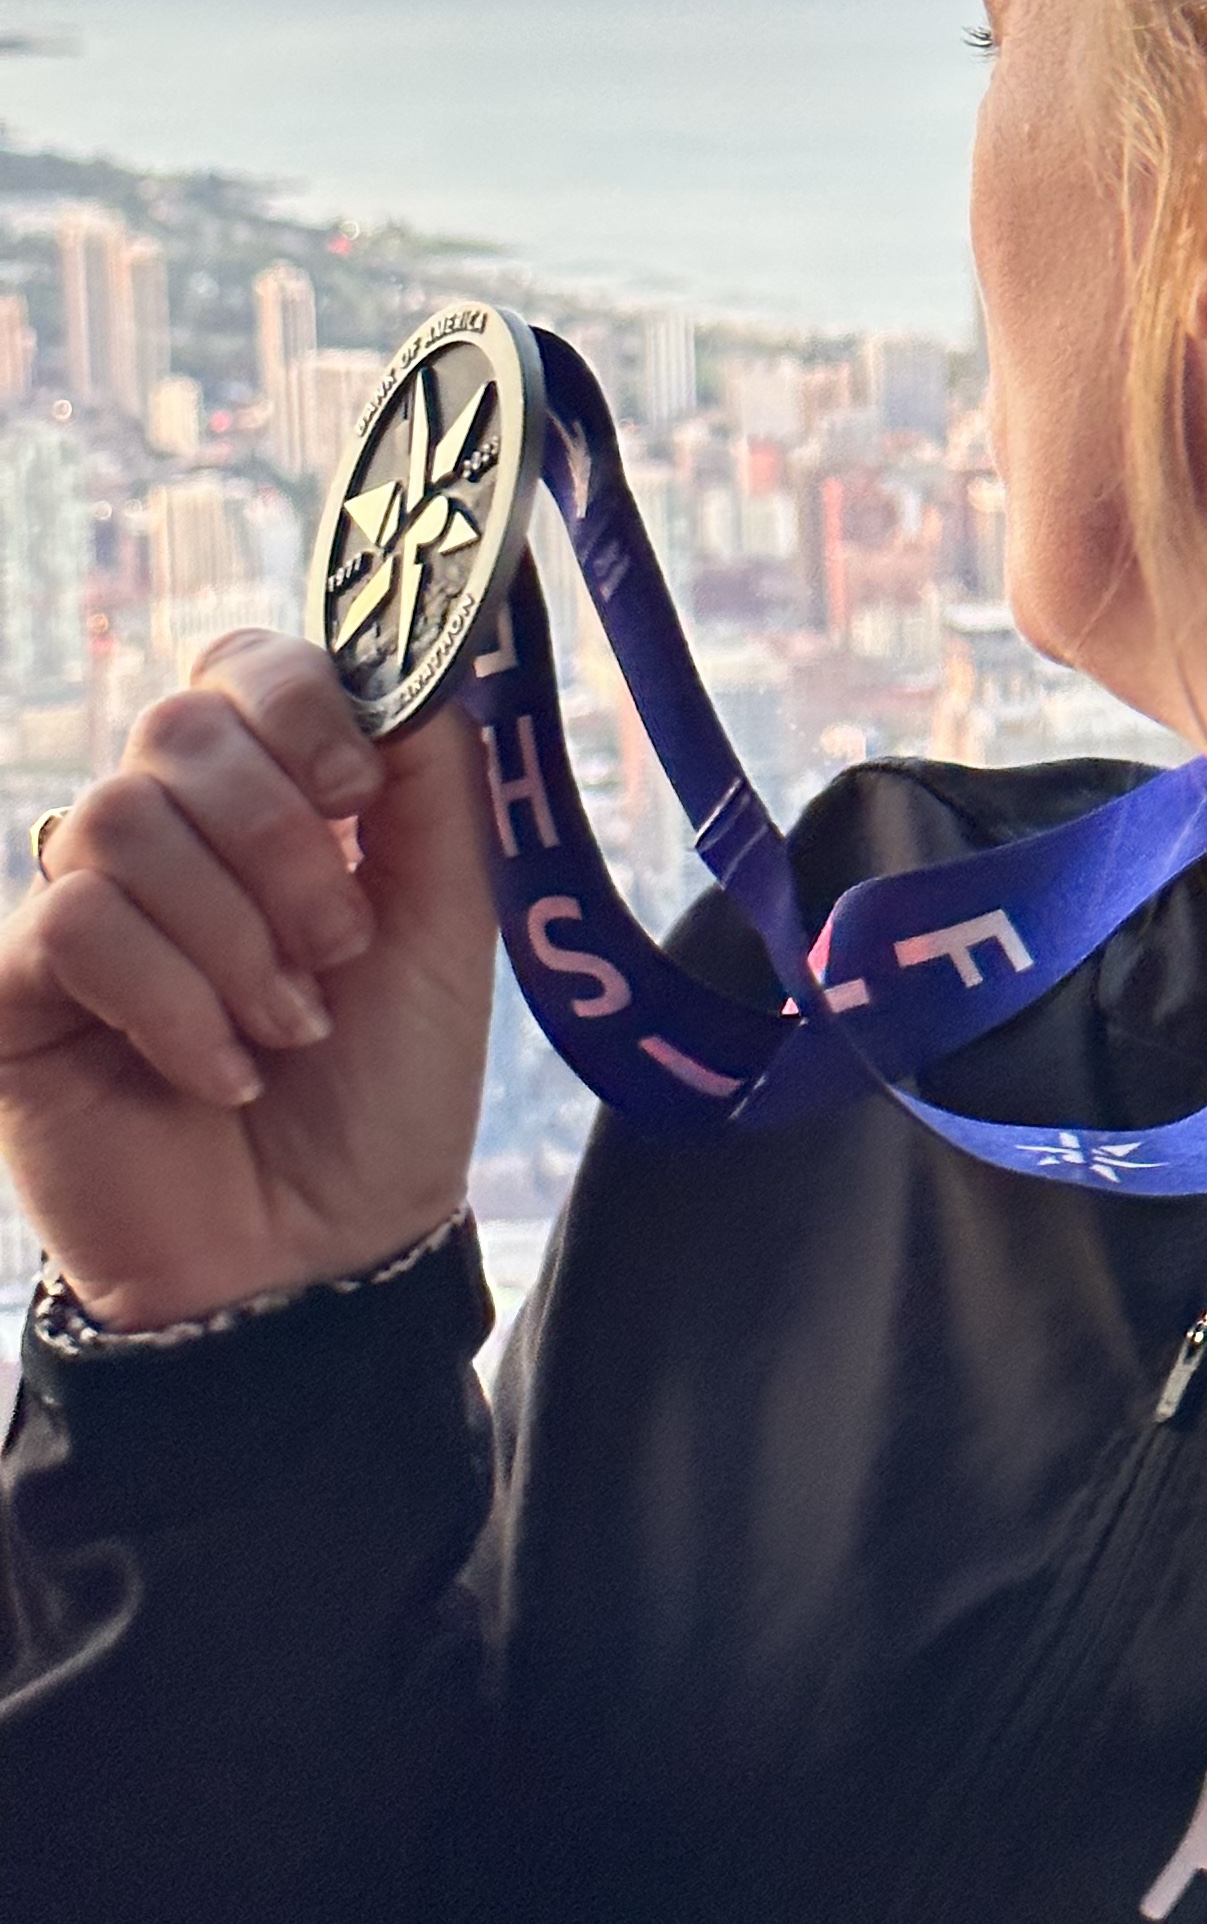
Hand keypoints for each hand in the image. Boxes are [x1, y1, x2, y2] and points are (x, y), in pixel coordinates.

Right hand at [0, 633, 496, 1333]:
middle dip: (284, 843)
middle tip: (339, 951)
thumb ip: (434, 788)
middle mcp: (163, 836)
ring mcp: (78, 904)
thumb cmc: (383, 1093)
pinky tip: (223, 1075)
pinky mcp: (14, 988)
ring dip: (236, 936)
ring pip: (124, 821)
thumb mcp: (447, 925)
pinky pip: (74, 925)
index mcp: (266, 800)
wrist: (320, 1257)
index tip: (358, 794)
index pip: (244, 667)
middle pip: (179, 726)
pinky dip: (174, 1002)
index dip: (298, 703)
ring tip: (287, 1029)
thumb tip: (418, 669)